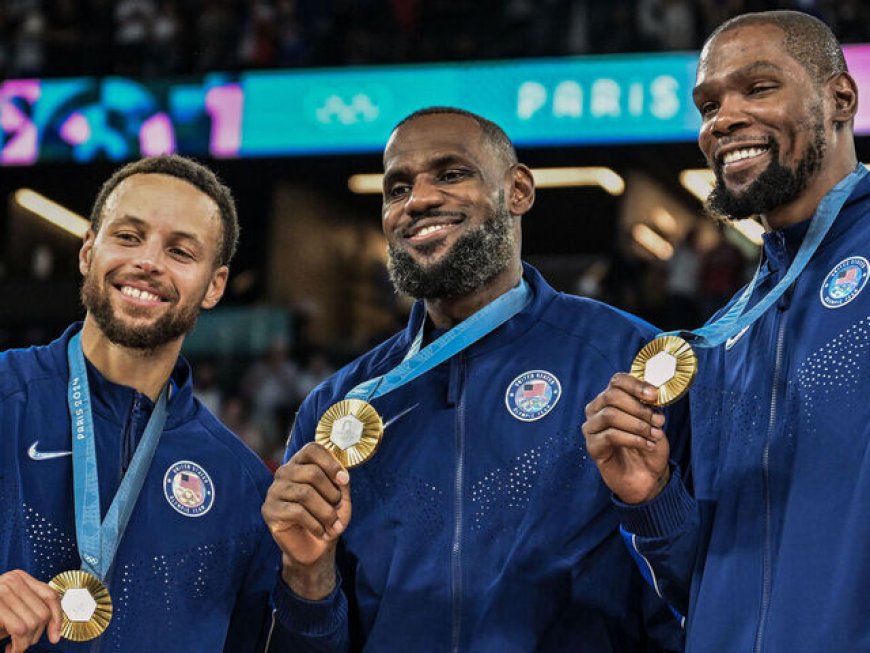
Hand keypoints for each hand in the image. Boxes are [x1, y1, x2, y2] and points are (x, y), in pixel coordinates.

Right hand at [0, 570, 62, 652]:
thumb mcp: (13, 611)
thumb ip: (31, 610)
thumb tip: (55, 628)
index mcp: (19, 577)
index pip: (50, 595)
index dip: (57, 618)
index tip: (55, 637)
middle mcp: (12, 580)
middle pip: (43, 612)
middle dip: (36, 635)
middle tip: (23, 644)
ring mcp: (2, 591)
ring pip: (33, 623)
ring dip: (25, 643)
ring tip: (14, 647)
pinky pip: (20, 630)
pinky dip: (18, 646)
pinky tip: (10, 649)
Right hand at [261, 442, 350, 598]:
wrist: (315, 548)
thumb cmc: (328, 517)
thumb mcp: (341, 497)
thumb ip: (341, 481)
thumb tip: (342, 474)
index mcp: (301, 463)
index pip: (312, 449)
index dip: (331, 463)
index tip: (344, 480)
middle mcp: (284, 472)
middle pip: (312, 472)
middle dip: (332, 493)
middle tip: (338, 508)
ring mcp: (274, 491)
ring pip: (305, 493)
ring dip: (326, 512)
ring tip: (333, 524)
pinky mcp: (269, 511)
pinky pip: (296, 512)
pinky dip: (315, 524)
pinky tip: (321, 532)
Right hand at [582, 373, 670, 504]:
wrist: (647, 477)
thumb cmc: (648, 445)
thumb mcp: (654, 421)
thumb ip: (650, 406)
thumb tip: (653, 394)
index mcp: (611, 399)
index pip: (617, 381)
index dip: (636, 385)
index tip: (654, 396)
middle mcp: (596, 410)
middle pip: (612, 396)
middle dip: (638, 408)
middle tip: (657, 421)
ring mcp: (592, 428)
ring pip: (610, 415)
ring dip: (637, 424)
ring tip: (654, 435)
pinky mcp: (592, 446)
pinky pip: (610, 435)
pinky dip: (633, 439)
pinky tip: (646, 445)